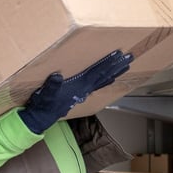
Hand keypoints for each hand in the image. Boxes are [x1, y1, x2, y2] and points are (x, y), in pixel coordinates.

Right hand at [18, 50, 133, 133]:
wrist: (42, 118)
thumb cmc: (44, 104)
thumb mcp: (45, 94)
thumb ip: (52, 86)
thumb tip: (57, 76)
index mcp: (79, 86)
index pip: (96, 72)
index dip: (107, 63)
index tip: (117, 55)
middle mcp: (85, 89)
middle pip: (105, 75)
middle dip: (117, 66)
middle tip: (129, 57)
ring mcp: (84, 92)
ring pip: (103, 80)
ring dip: (115, 72)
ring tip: (125, 64)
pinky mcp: (80, 93)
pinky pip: (97, 84)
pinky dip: (106, 79)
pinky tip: (110, 78)